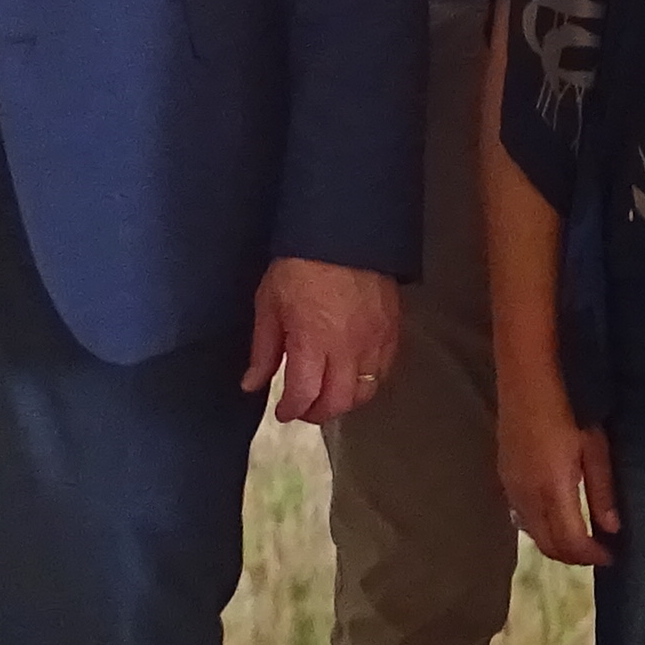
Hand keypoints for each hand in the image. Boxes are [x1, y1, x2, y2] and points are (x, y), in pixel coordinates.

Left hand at [243, 258, 401, 426]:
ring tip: (329, 393)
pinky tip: (353, 375)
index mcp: (312, 340)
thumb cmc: (300, 265)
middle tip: (304, 408)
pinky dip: (368, 382)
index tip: (282, 412)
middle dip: (318, 413)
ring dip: (344, 400)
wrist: (343, 231)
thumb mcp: (269, 304)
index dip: (291, 410)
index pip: (305, 395)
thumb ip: (263, 350)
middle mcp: (347, 348)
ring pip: (366, 392)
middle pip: (339, 402)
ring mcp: (375, 340)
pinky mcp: (393, 330)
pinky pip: (384, 371)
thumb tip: (252, 384)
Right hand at [496, 381, 623, 566]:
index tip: (611, 557)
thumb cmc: (569, 404)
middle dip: (573, 557)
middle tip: (597, 553)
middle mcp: (527, 495)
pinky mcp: (503, 475)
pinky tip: (556, 517)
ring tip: (580, 539)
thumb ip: (601, 490)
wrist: (527, 373)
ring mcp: (511, 486)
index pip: (570, 541)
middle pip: (547, 543)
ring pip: (531, 532)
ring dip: (555, 544)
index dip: (591, 556)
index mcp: (553, 488)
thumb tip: (611, 528)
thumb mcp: (595, 446)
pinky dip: (540, 527)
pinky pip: (520, 516)